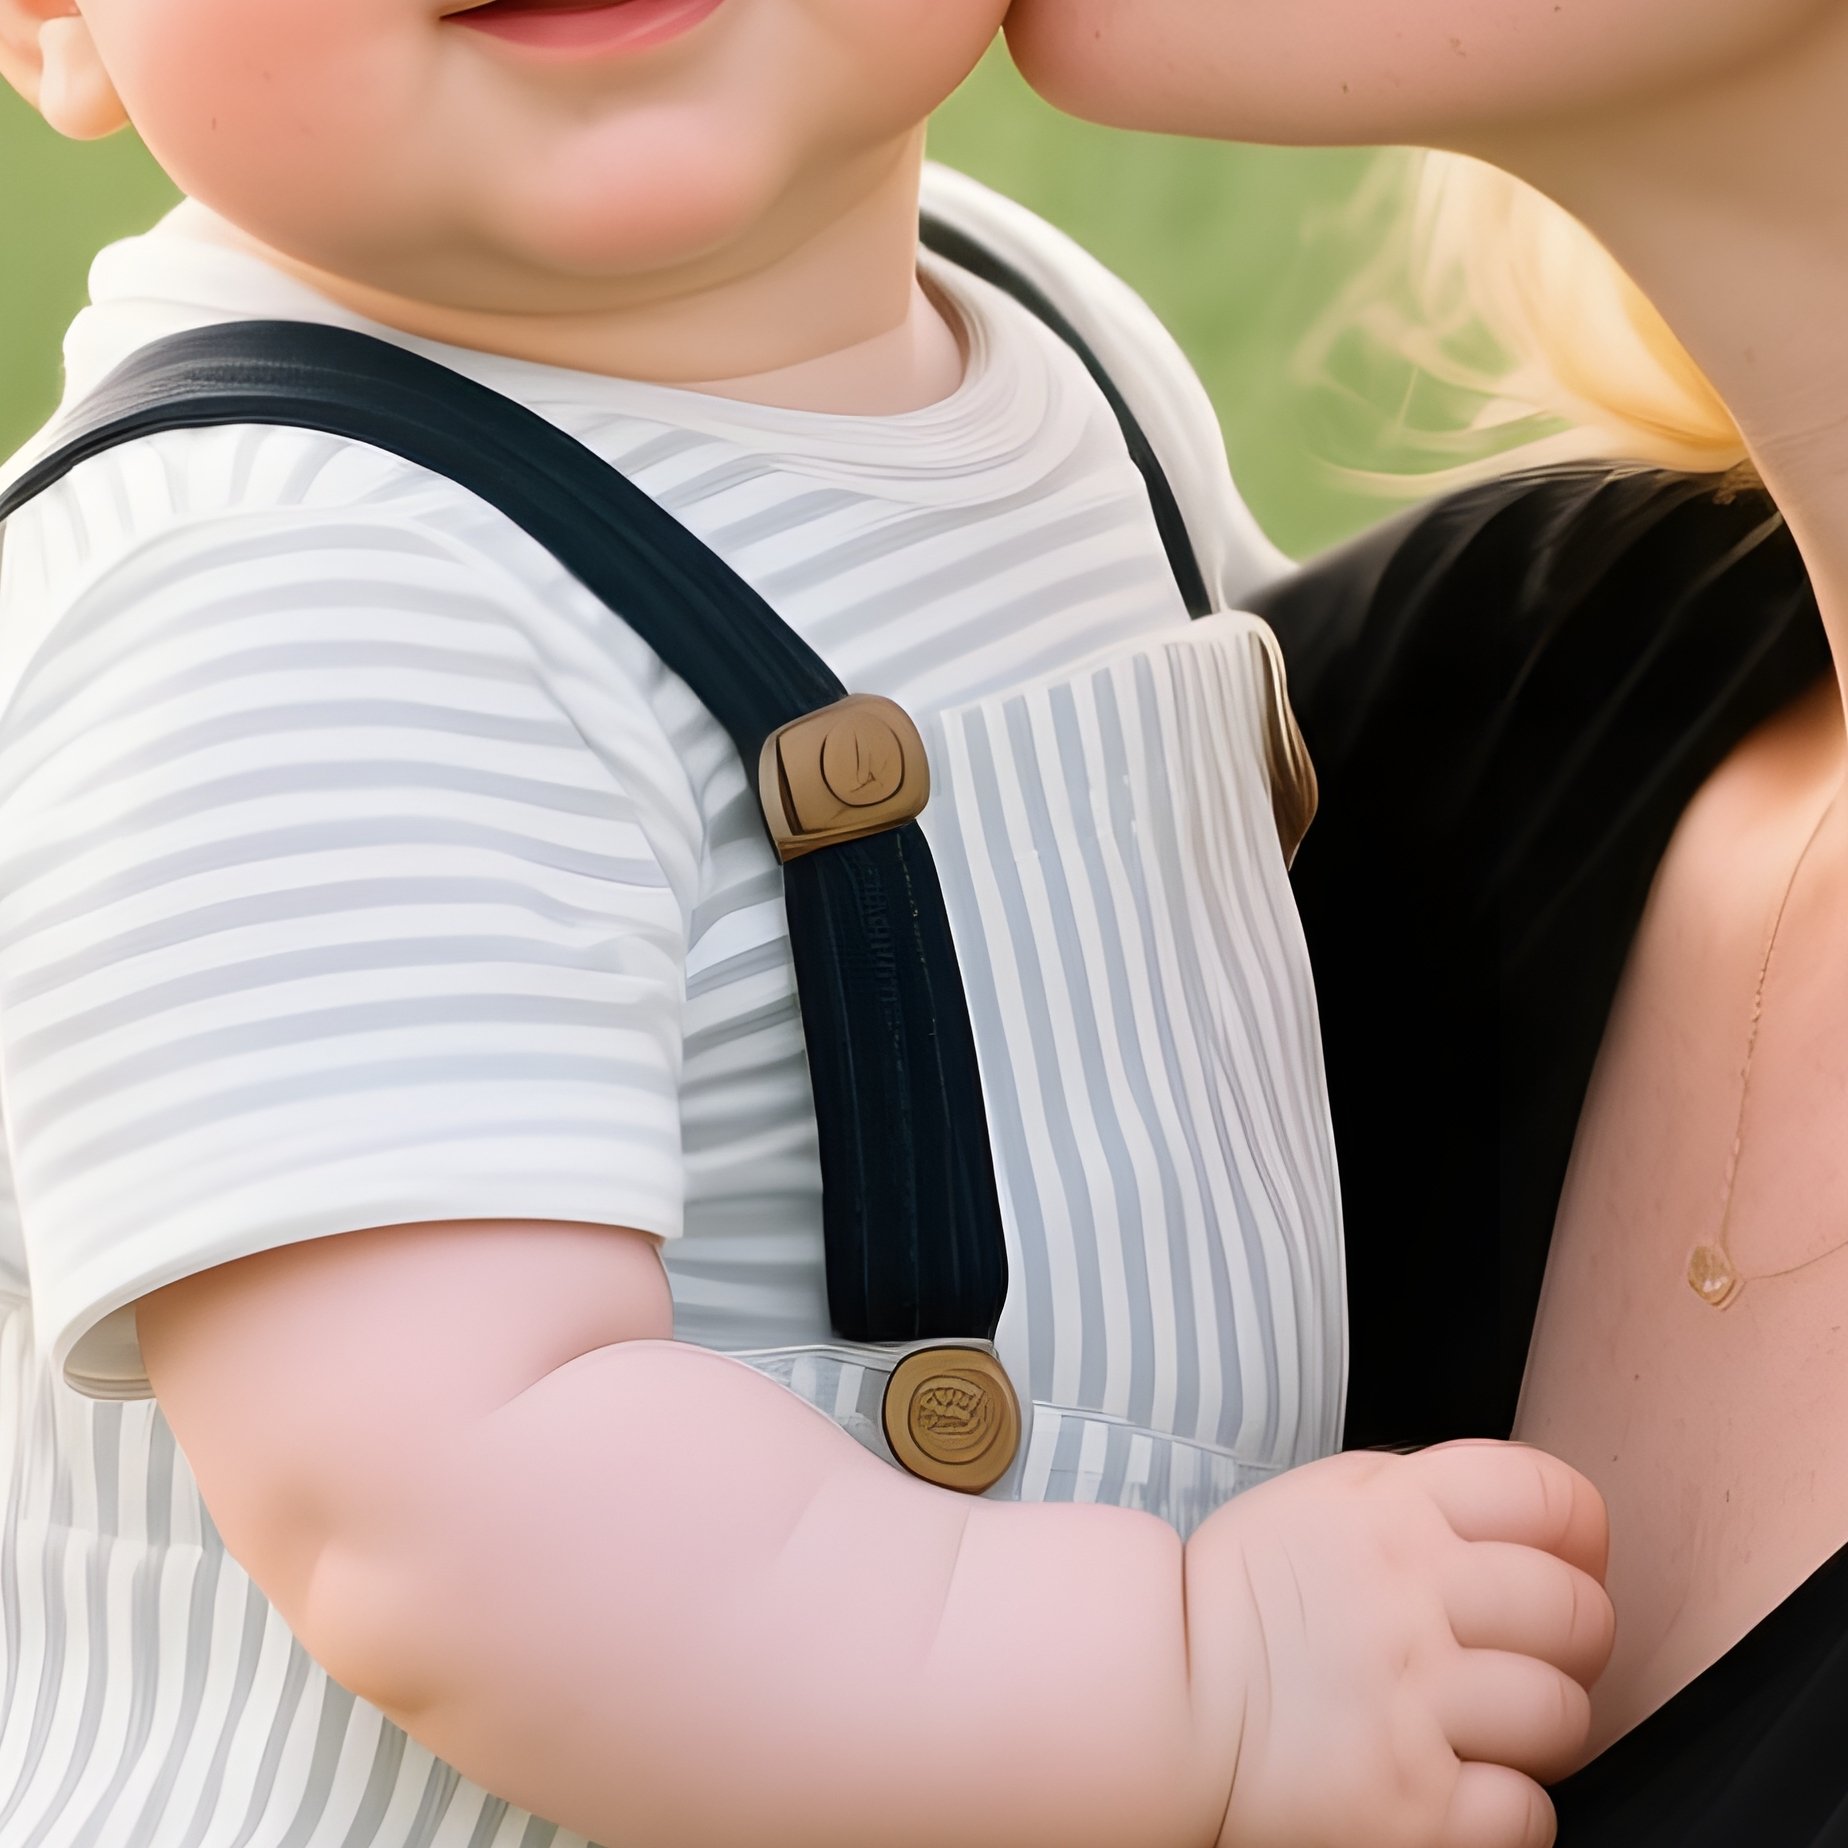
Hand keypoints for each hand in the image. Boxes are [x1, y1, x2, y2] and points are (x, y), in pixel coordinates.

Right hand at [1188, 1441, 1612, 1847]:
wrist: (1156, 1700)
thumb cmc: (1244, 1602)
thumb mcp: (1323, 1502)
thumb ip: (1423, 1498)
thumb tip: (1531, 1524)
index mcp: (1392, 1512)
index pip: (1551, 1497)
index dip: (1578, 1540)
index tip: (1562, 1568)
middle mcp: (1409, 1598)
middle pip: (1578, 1612)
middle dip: (1567, 1642)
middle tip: (1517, 1659)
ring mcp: (1412, 1705)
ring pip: (1564, 1716)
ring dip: (1535, 1731)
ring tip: (1475, 1729)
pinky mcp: (1409, 1809)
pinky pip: (1527, 1815)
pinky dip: (1502, 1812)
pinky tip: (1448, 1787)